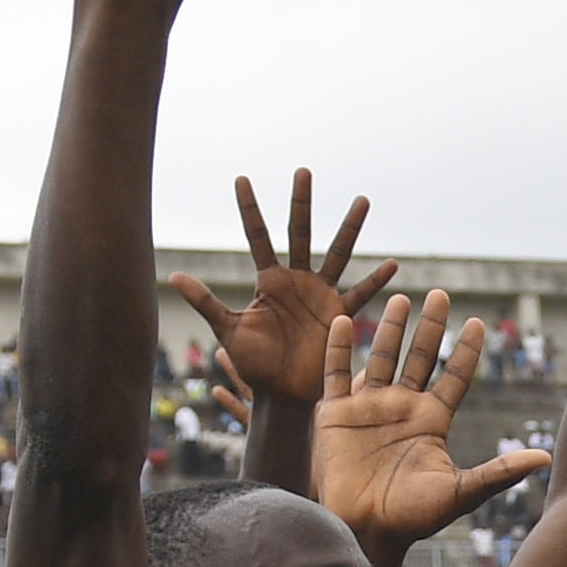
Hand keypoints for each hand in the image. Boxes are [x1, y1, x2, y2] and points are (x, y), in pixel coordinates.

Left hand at [169, 171, 394, 400]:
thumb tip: (173, 276)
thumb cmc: (255, 365)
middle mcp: (296, 280)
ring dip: (349, 228)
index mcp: (268, 281)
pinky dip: (376, 281)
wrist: (283, 395)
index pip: (257, 235)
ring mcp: (321, 294)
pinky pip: (361, 294)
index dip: (248, 208)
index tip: (241, 178)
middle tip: (303, 171)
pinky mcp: (340, 314)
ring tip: (361, 200)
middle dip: (301, 201)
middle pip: (300, 231)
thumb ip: (206, 301)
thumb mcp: (228, 330)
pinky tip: (393, 265)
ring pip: (338, 253)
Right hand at [318, 293, 555, 545]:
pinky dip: (338, 350)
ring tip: (402, 299)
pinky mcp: (336, 415)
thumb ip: (499, 472)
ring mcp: (369, 408)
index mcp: (432, 421)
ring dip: (390, 329)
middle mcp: (402, 408)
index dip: (465, 351)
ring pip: (382, 357)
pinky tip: (342, 323)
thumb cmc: (414, 518)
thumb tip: (546, 459)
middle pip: (420, 357)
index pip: (453, 377)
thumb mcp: (461, 492)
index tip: (479, 322)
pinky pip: (336, 375)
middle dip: (432, 327)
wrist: (366, 531)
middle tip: (442, 294)